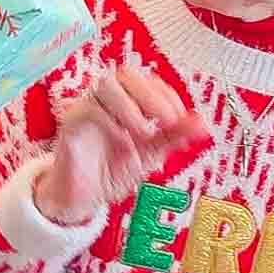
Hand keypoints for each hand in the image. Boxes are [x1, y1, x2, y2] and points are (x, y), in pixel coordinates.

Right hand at [35, 70, 209, 225]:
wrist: (84, 198)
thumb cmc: (111, 172)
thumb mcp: (151, 154)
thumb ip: (173, 137)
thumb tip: (202, 125)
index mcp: (127, 103)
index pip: (150, 81)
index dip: (168, 96)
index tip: (179, 119)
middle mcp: (107, 101)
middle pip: (127, 74)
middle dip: (152, 96)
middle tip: (166, 121)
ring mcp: (88, 108)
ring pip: (106, 85)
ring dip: (131, 107)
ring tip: (144, 133)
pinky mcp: (72, 123)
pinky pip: (88, 109)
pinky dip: (110, 123)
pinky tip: (123, 142)